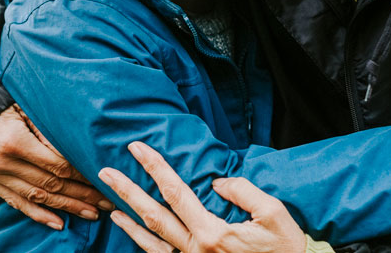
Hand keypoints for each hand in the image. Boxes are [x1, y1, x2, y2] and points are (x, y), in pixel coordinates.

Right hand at [0, 104, 112, 228]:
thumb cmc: (1, 105)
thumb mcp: (25, 107)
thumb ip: (48, 128)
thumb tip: (78, 148)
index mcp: (14, 141)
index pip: (56, 164)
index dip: (80, 174)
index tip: (101, 179)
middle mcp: (3, 162)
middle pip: (50, 184)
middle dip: (81, 195)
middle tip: (106, 202)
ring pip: (37, 197)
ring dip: (66, 207)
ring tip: (91, 213)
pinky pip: (17, 203)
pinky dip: (38, 214)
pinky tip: (58, 223)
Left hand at [99, 141, 305, 252]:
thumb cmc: (285, 248)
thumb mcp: (274, 215)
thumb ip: (244, 192)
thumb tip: (217, 183)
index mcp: (212, 233)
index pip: (175, 192)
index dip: (154, 167)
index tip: (137, 148)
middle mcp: (195, 250)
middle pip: (153, 215)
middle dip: (127, 191)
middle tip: (105, 171)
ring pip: (150, 240)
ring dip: (128, 219)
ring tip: (108, 202)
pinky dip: (141, 243)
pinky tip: (132, 230)